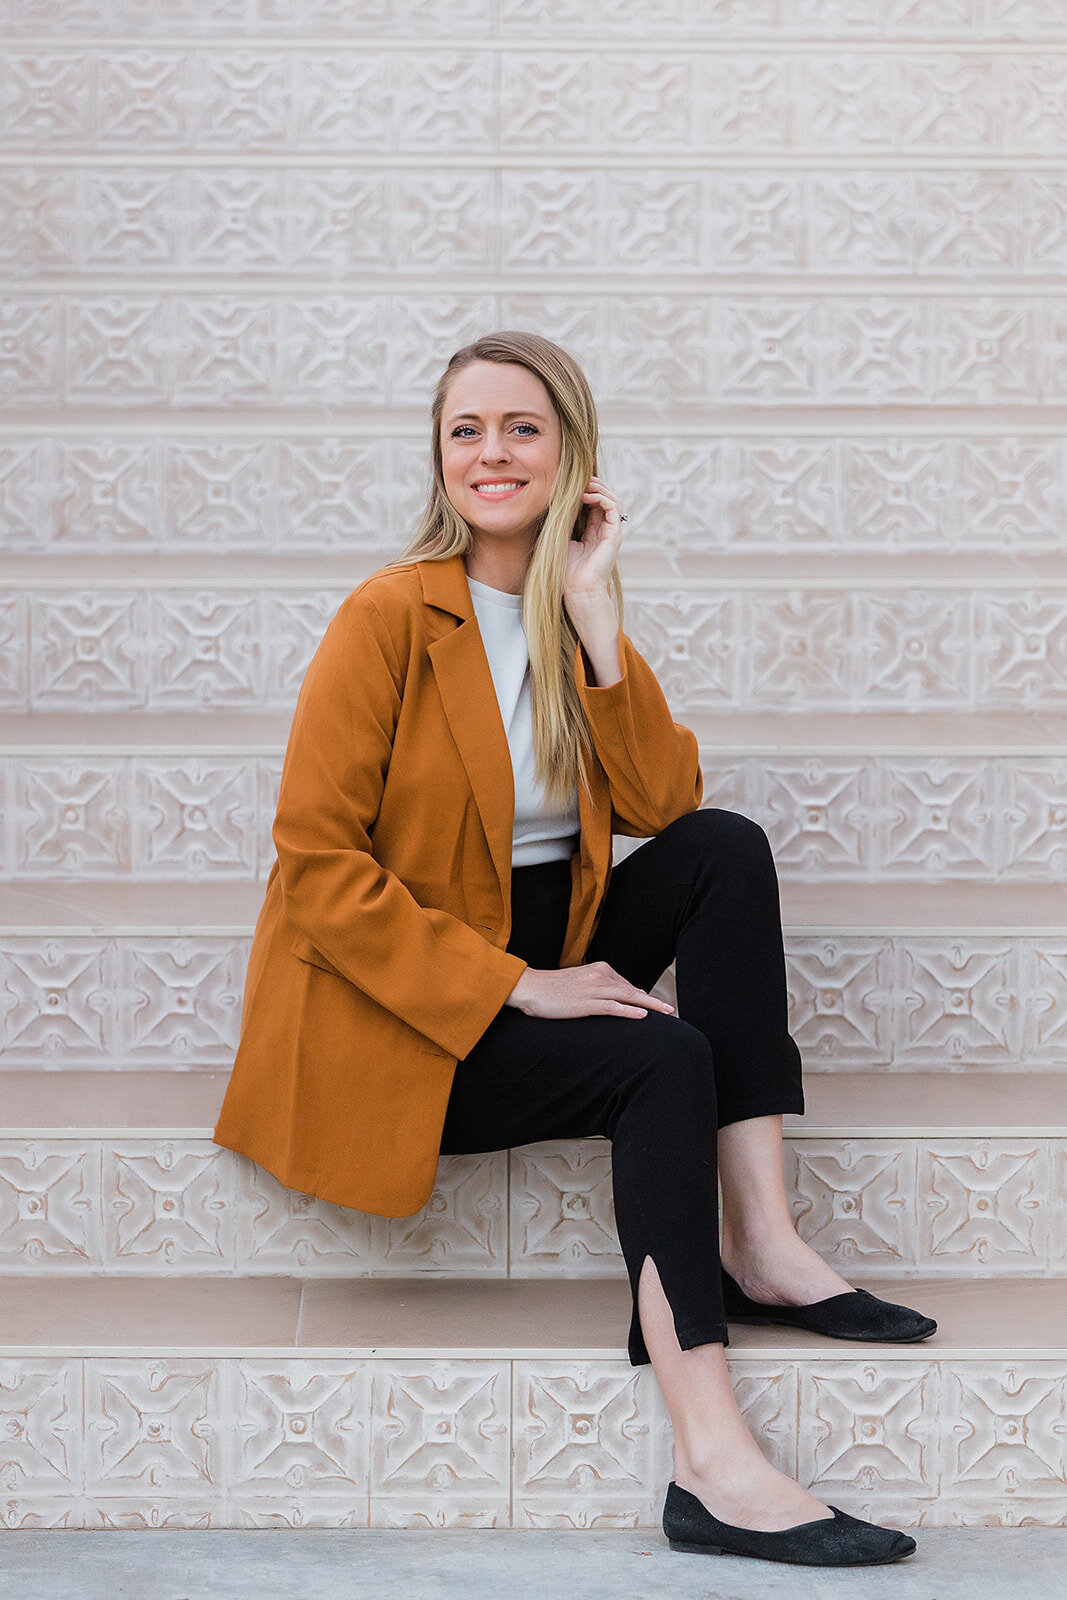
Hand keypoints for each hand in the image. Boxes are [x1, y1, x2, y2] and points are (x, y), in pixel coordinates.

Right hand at [505, 960, 675, 1019]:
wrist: (530, 987)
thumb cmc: (552, 989)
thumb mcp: (579, 983)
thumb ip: (597, 987)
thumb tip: (613, 1000)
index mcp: (599, 969)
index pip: (627, 985)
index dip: (644, 997)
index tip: (657, 1006)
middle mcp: (599, 975)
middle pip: (633, 990)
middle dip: (653, 1002)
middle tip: (671, 1010)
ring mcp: (593, 989)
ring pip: (628, 997)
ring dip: (649, 1006)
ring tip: (666, 1013)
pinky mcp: (585, 1003)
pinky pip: (613, 1007)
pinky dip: (629, 1011)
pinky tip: (642, 1016)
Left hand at [564, 475, 624, 604]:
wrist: (577, 590)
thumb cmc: (567, 571)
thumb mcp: (562, 539)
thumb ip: (564, 521)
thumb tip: (559, 499)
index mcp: (593, 532)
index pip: (594, 504)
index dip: (585, 491)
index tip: (569, 485)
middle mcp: (605, 530)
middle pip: (606, 498)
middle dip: (593, 485)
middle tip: (578, 480)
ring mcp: (611, 532)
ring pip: (612, 499)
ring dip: (598, 488)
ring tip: (583, 485)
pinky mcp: (615, 534)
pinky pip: (613, 507)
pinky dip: (601, 497)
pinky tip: (586, 497)